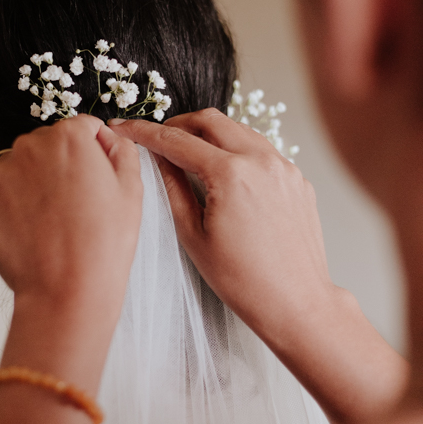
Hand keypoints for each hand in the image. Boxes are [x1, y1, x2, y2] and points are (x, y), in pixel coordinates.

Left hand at [0, 115, 142, 387]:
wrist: (67, 293)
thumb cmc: (104, 244)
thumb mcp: (132, 189)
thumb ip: (121, 149)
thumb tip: (106, 138)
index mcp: (68, 137)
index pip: (82, 129)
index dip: (94, 153)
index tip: (96, 179)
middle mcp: (27, 146)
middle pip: (46, 147)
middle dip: (59, 168)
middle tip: (75, 206)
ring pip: (18, 172)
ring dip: (31, 188)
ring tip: (51, 223)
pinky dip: (10, 214)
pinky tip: (30, 235)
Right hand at [113, 109, 329, 338]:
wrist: (296, 303)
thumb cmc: (243, 280)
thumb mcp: (193, 236)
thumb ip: (173, 188)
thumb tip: (159, 159)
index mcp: (231, 175)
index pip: (177, 141)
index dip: (145, 132)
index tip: (125, 128)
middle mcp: (261, 161)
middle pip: (210, 120)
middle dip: (179, 123)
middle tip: (158, 138)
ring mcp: (284, 168)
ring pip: (239, 130)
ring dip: (211, 134)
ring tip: (190, 154)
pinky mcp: (297, 179)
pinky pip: (262, 150)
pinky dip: (238, 151)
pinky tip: (226, 174)